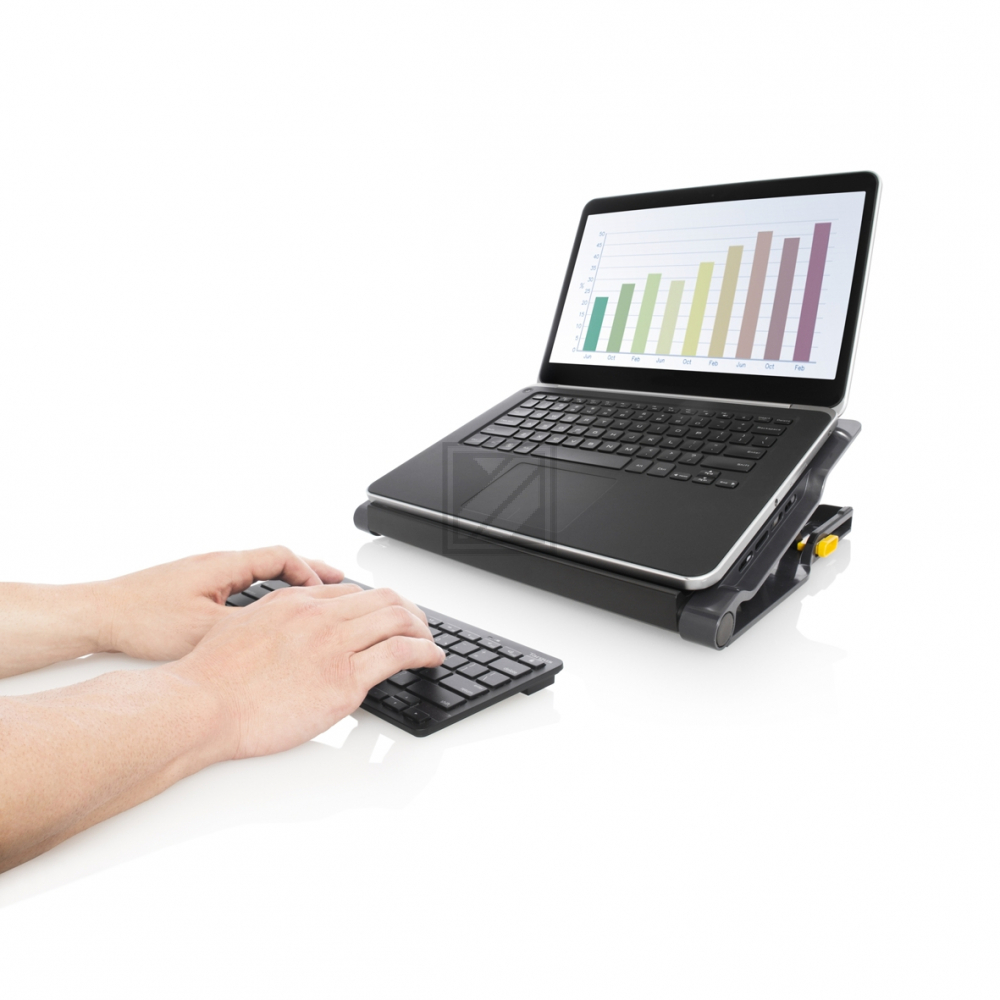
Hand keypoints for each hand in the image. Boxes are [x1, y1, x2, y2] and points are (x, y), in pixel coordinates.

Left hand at [94, 546, 342, 661]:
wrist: (97, 615)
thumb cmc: (141, 618)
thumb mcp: (204, 628)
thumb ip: (248, 628)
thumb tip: (283, 635)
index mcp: (225, 566)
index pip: (282, 556)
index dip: (311, 573)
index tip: (328, 593)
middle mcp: (217, 565)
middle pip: (275, 561)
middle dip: (308, 575)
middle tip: (337, 586)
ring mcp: (204, 576)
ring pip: (258, 575)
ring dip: (286, 586)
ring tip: (309, 602)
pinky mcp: (192, 590)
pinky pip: (240, 587)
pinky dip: (262, 597)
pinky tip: (263, 617)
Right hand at [165, 584, 445, 758]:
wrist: (200, 705)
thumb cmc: (211, 679)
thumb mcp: (242, 628)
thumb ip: (275, 622)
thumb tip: (293, 633)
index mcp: (294, 601)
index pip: (351, 592)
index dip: (377, 603)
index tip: (387, 615)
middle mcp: (319, 616)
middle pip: (382, 600)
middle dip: (409, 611)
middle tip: (419, 626)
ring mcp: (334, 645)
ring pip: (398, 620)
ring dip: (423, 629)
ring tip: (432, 642)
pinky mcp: (344, 680)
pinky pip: (399, 654)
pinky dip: (425, 652)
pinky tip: (432, 658)